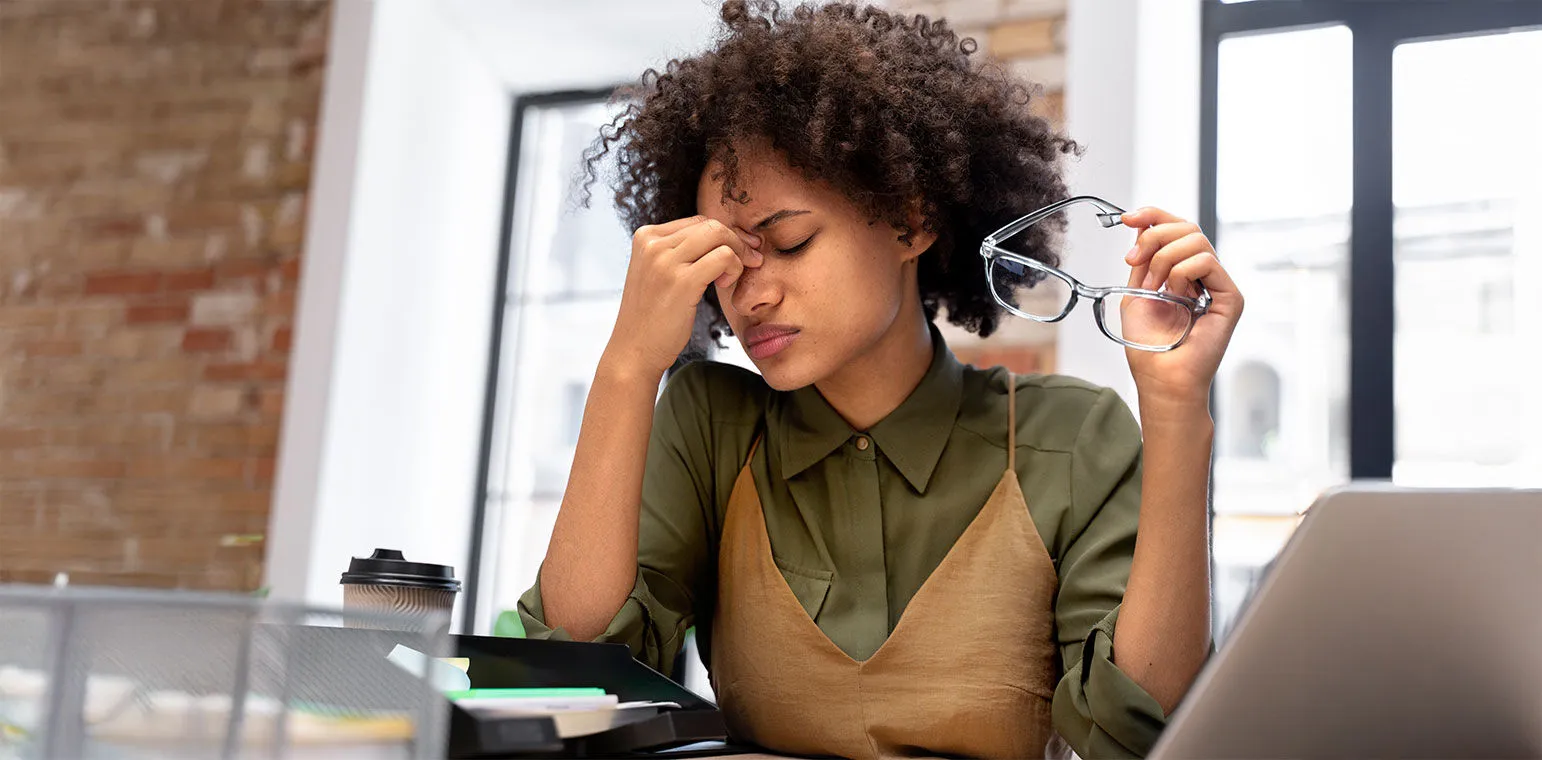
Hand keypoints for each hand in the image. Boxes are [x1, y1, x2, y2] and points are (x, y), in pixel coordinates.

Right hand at [605, 216, 762, 376]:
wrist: (634, 350)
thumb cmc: (653, 316)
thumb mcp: (658, 273)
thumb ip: (680, 251)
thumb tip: (724, 234)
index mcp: (645, 236)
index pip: (697, 222)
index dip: (724, 235)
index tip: (740, 251)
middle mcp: (652, 243)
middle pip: (711, 225)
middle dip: (737, 241)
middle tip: (751, 261)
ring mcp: (665, 261)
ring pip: (719, 236)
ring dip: (738, 254)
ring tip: (730, 278)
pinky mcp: (681, 281)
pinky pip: (724, 257)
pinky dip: (734, 267)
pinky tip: (724, 285)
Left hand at [1120, 207, 1243, 409]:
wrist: (1161, 379)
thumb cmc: (1148, 347)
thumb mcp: (1136, 293)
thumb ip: (1143, 260)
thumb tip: (1142, 226)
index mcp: (1182, 273)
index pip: (1176, 230)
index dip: (1153, 216)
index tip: (1127, 218)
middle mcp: (1203, 276)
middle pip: (1187, 228)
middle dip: (1154, 236)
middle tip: (1133, 261)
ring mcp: (1218, 286)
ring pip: (1196, 240)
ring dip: (1164, 258)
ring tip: (1153, 287)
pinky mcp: (1230, 297)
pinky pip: (1207, 262)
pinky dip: (1182, 271)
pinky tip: (1173, 292)